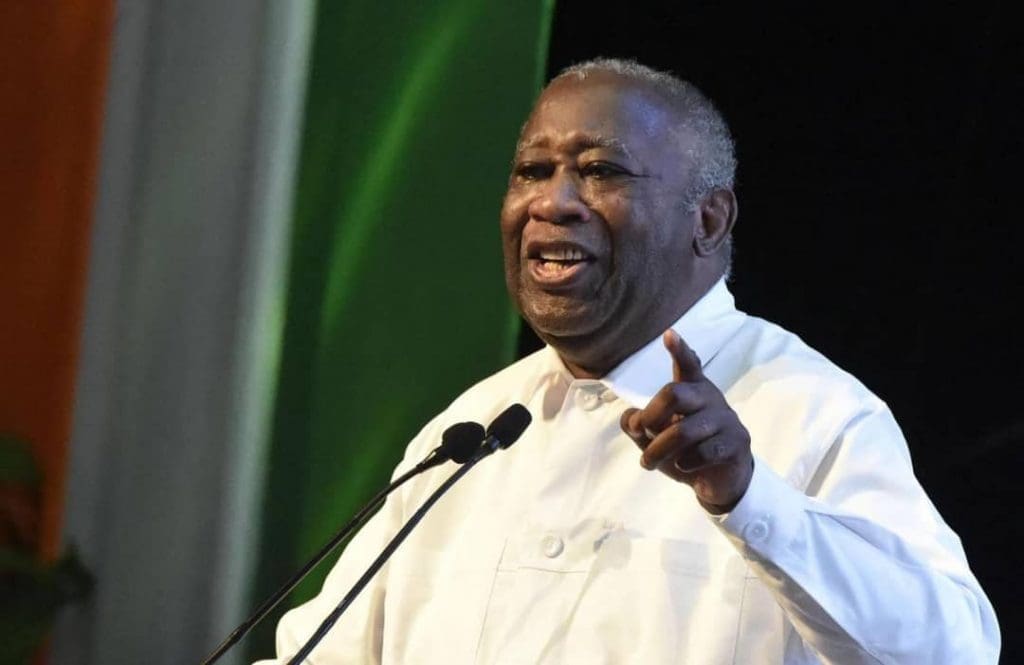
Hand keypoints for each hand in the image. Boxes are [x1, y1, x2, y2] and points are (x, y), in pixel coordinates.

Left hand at [620, 330, 752, 512]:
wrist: (720, 481)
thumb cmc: (685, 451)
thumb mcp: (655, 438)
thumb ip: (639, 425)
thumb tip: (631, 419)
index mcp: (693, 390)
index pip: (688, 365)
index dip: (679, 350)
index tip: (669, 334)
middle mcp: (710, 398)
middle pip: (674, 393)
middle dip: (650, 416)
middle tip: (641, 433)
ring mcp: (726, 420)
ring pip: (684, 430)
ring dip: (657, 450)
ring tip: (647, 462)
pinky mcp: (736, 444)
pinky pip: (704, 452)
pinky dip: (685, 463)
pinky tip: (682, 466)